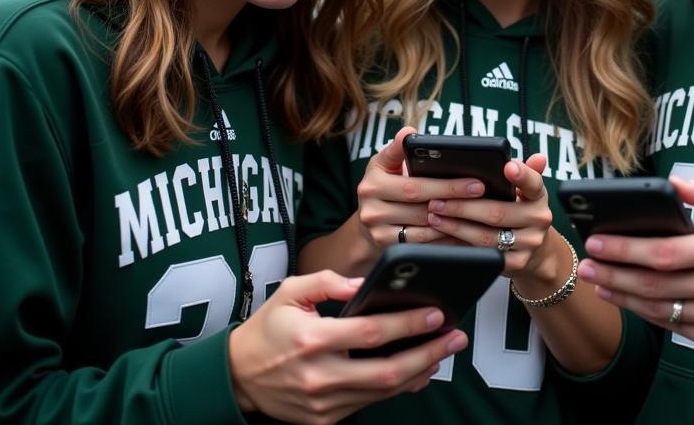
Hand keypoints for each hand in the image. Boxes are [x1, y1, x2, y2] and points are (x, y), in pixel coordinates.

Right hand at [229, 268, 468, 424]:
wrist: (238, 377)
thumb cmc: (269, 328)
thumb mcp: (291, 292)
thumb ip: (328, 282)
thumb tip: (364, 282)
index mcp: (312, 340)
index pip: (371, 333)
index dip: (408, 323)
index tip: (436, 312)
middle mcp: (320, 376)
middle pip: (387, 371)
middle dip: (428, 352)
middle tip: (456, 336)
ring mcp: (324, 404)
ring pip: (383, 392)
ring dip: (419, 371)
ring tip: (444, 351)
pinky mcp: (326, 420)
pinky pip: (370, 403)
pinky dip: (397, 388)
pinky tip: (418, 371)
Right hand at [356, 126, 485, 247]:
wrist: (367, 221)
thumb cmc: (383, 184)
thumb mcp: (385, 163)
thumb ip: (397, 149)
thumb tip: (408, 133)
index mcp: (373, 183)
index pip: (415, 186)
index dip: (446, 185)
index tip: (474, 181)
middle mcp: (372, 209)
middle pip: (422, 208)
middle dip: (455, 201)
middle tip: (481, 194)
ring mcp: (377, 231)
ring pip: (424, 229)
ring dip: (452, 222)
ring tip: (477, 214)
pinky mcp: (385, 247)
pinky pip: (421, 244)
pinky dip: (443, 239)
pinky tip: (462, 232)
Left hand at [425, 153, 556, 278]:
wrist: (536, 251)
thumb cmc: (521, 211)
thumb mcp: (526, 191)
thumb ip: (526, 172)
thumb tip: (538, 157)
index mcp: (539, 196)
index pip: (533, 182)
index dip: (521, 175)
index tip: (508, 167)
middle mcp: (538, 219)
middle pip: (497, 212)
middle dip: (463, 206)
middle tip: (438, 200)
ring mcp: (529, 244)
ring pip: (487, 236)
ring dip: (457, 226)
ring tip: (436, 216)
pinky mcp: (516, 263)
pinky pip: (484, 256)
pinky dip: (461, 246)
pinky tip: (445, 237)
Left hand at [577, 176, 693, 357]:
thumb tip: (674, 182)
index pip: (665, 252)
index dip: (627, 248)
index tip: (598, 240)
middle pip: (654, 282)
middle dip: (613, 273)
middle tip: (586, 263)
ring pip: (659, 307)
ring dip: (621, 295)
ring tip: (596, 281)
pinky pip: (673, 327)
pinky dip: (644, 313)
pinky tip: (625, 300)